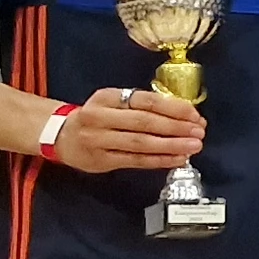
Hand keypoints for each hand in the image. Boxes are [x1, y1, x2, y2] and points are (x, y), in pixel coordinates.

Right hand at [45, 84, 204, 173]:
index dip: (173, 108)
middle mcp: (100, 117)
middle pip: (144, 122)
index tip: (194, 114)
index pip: (145, 101)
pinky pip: (135, 161)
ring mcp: (99, 140)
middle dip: (176, 127)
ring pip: (141, 143)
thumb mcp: (111, 102)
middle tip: (199, 131)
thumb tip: (184, 113)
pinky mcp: (101, 160)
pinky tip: (178, 158)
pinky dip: (159, 160)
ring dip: (171, 145)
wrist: (59, 135)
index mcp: (106, 97)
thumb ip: (141, 106)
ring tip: (194, 145)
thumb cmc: (96, 117)